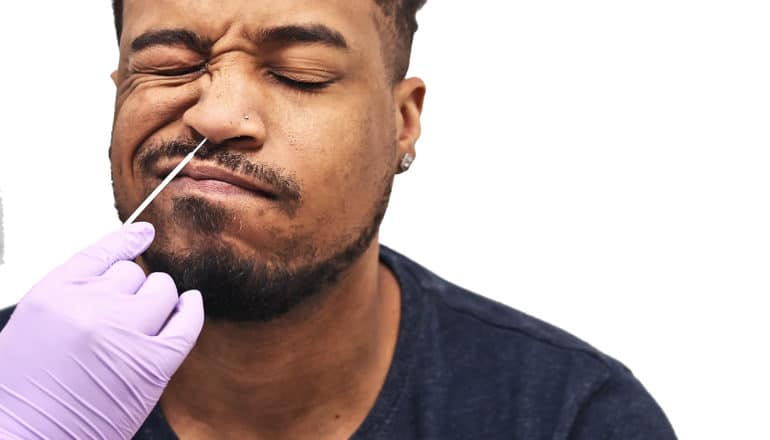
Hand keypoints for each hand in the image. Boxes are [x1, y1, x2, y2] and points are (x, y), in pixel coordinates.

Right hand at [0, 223, 203, 439]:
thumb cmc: (21, 393)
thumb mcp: (32, 325)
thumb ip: (71, 294)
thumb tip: (117, 271)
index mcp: (54, 294)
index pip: (102, 252)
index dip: (127, 242)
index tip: (144, 232)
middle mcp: (91, 307)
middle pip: (134, 273)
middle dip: (132, 288)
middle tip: (122, 313)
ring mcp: (125, 334)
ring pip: (162, 291)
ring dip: (159, 300)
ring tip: (146, 319)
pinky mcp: (153, 365)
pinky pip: (187, 324)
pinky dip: (191, 311)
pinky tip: (189, 306)